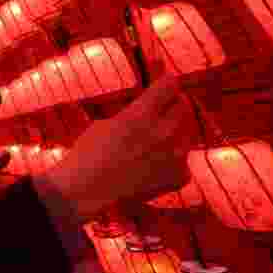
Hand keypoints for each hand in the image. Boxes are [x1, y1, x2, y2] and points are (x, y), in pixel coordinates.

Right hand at [42, 76, 192, 221]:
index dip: (166, 81)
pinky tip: (155, 162)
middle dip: (172, 103)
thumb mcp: (107, 122)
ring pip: (186, 131)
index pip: (170, 84)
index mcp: (141, 115)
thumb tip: (150, 106)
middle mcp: (162, 133)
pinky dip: (173, 158)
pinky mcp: (179, 177)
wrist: (86, 191)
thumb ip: (134, 112)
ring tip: (153, 139)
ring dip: (174, 130)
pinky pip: (184, 158)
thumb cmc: (88, 154)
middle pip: (183, 105)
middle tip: (160, 108)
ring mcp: (173, 157)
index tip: (164, 81)